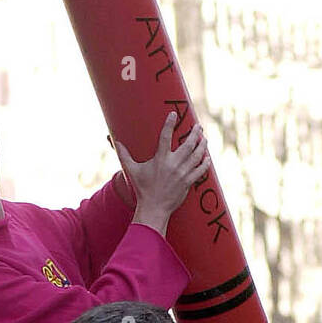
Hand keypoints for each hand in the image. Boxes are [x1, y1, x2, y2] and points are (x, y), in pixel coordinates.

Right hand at [112, 112, 209, 234]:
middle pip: (188, 144)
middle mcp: (173, 165)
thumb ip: (124, 155)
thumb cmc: (142, 189)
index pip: (166, 136)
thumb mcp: (132, 171)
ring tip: (204, 138)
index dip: (170, 124)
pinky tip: (207, 157)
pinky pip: (200, 170)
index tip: (174, 114)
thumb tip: (114, 141)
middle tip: (198, 126)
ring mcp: (182, 174)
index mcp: (160, 159)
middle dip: (195, 133)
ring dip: (202, 145)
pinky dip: (205, 163)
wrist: (153, 208)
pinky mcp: (188, 182)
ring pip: (197, 155)